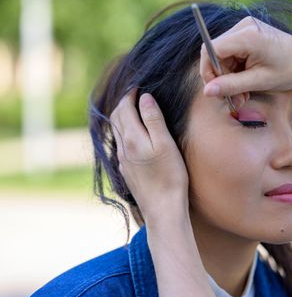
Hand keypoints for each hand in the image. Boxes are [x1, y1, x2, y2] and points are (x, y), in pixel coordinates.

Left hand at [110, 89, 188, 223]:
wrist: (163, 209)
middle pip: (116, 119)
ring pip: (116, 133)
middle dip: (123, 104)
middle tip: (135, 96)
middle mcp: (123, 149)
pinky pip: (120, 146)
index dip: (129, 95)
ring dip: (122, 118)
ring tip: (134, 112)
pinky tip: (134, 137)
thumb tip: (144, 98)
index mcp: (132, 139)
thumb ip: (154, 120)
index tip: (138, 87)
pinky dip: (124, 134)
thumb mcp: (166, 144)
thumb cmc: (170, 177)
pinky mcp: (127, 172)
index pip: (124, 109)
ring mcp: (123, 162)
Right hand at [200, 17, 291, 96]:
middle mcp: (244, 27)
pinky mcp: (249, 34)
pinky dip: (235, 71)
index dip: (209, 72)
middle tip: (234, 99)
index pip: (211, 50)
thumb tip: (207, 92)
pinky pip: (232, 54)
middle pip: (215, 53)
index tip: (217, 91)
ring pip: (223, 56)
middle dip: (221, 78)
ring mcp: (247, 28)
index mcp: (247, 35)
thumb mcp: (259, 82)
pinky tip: (246, 85)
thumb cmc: (291, 71)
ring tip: (242, 96)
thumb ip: (231, 86)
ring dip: (228, 78)